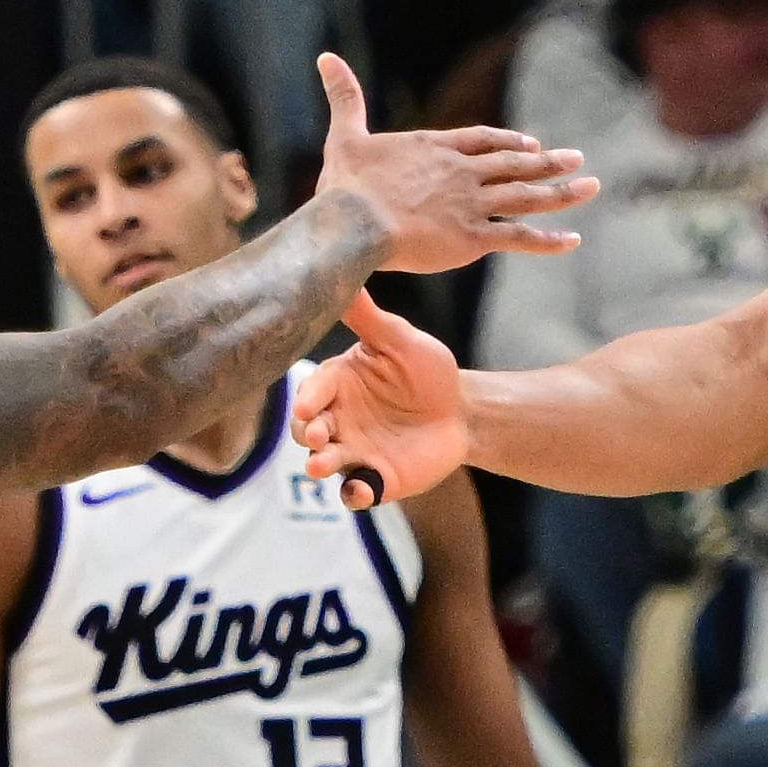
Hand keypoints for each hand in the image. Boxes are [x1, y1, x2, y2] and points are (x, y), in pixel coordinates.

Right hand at [297, 291, 469, 511]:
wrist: (459, 411)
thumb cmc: (425, 370)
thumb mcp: (399, 340)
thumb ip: (368, 318)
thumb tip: (345, 273)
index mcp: (337, 383)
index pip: (313, 390)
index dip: (308, 398)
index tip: (308, 405)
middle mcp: (336, 419)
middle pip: (307, 430)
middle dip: (308, 433)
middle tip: (317, 434)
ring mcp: (353, 451)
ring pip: (324, 461)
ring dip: (320, 464)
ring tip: (321, 465)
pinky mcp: (374, 479)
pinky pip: (356, 491)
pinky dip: (355, 493)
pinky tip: (361, 490)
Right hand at [309, 51, 594, 278]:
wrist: (354, 223)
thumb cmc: (346, 186)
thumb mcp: (344, 136)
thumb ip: (344, 97)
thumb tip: (326, 58)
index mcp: (435, 149)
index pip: (481, 142)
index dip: (507, 143)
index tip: (530, 143)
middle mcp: (461, 172)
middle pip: (514, 164)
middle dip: (548, 161)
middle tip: (577, 158)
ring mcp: (471, 203)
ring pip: (526, 195)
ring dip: (561, 192)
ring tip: (590, 185)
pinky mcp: (474, 237)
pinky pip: (519, 237)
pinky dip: (548, 240)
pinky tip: (572, 239)